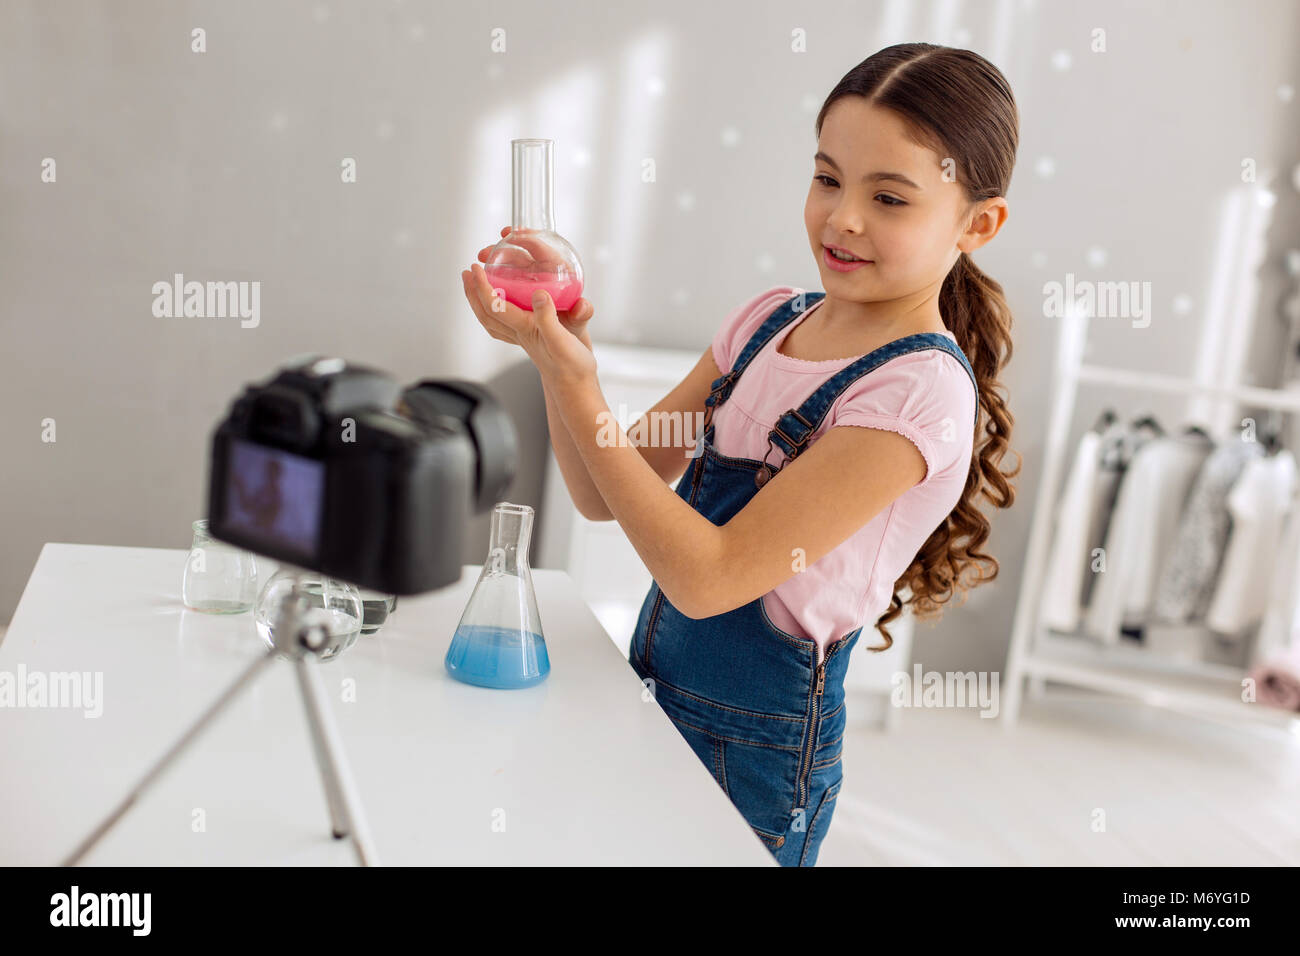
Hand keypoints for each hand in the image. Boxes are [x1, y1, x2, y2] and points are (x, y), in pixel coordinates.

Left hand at [463, 247, 596, 391]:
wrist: (577, 384)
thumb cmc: (572, 365)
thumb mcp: (562, 339)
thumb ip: (549, 318)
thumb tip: (539, 294)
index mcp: (525, 328)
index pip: (495, 305)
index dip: (483, 286)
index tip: (477, 267)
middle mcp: (520, 332)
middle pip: (486, 313)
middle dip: (474, 292)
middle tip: (467, 272)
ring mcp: (524, 337)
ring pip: (492, 319)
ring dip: (479, 301)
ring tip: (474, 284)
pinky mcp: (533, 337)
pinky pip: (505, 324)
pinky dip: (497, 311)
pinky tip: (500, 303)